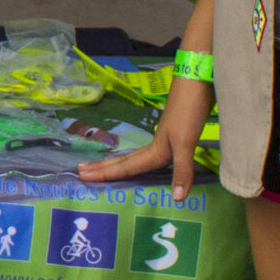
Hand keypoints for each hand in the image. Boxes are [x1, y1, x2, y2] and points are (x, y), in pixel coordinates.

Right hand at [78, 79, 210, 200]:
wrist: (199, 79)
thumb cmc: (190, 110)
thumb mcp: (186, 141)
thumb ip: (182, 170)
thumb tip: (177, 199)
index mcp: (156, 150)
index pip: (126, 166)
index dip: (105, 173)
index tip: (81, 176)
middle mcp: (156, 144)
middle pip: (125, 159)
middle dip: (103, 167)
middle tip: (80, 170)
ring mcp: (166, 136)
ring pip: (136, 154)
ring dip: (119, 162)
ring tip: (102, 165)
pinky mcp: (177, 130)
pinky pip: (152, 151)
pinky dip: (143, 157)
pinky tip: (147, 156)